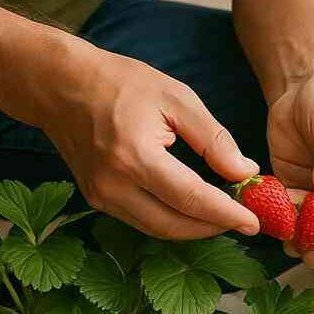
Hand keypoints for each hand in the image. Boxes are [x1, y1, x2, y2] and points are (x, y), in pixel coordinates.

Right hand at [37, 47, 260, 239]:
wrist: (59, 85)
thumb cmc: (120, 83)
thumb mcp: (176, 98)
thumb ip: (214, 139)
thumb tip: (244, 172)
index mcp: (135, 156)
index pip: (191, 198)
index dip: (226, 215)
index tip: (254, 223)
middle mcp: (114, 185)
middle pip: (174, 225)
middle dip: (213, 227)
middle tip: (243, 220)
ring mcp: (101, 196)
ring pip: (158, 229)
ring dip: (194, 228)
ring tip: (222, 215)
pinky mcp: (96, 200)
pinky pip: (142, 221)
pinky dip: (172, 220)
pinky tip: (193, 209)